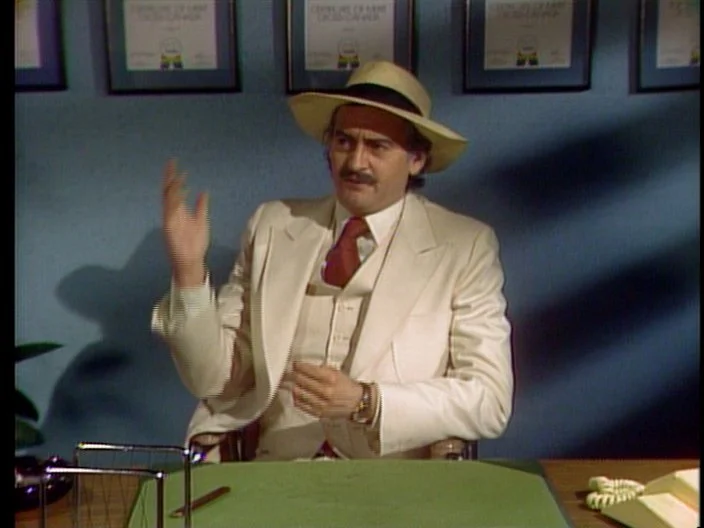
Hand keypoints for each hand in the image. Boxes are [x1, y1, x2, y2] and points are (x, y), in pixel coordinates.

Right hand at [162, 159, 208, 285]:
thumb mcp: (201, 220)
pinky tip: (180, 193)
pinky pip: (170, 212)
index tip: (175, 164)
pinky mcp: (170, 228)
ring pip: (168, 199)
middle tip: (172, 163)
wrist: (191, 261)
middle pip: (168, 191)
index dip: (174, 177)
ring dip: (173, 187)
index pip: (174, 190)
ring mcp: (170, 220)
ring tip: (178, 175)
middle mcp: (172, 213)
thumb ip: (201, 206)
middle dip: (169, 177)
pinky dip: (174, 202)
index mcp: (179, 211)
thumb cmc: (196, 243)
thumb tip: (204, 191)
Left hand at [290, 361, 362, 418]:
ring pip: (298, 393)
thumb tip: (306, 367)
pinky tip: (297, 394)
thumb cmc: (346, 386)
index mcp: (331, 378)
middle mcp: (325, 391)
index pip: (309, 370)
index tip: (295, 364)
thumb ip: (322, 369)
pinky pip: (301, 405)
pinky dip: (296, 398)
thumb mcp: (337, 372)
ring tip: (294, 383)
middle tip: (291, 373)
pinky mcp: (319, 413)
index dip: (299, 366)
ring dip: (294, 386)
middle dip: (294, 375)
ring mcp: (321, 403)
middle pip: (301, 380)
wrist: (357, 403)